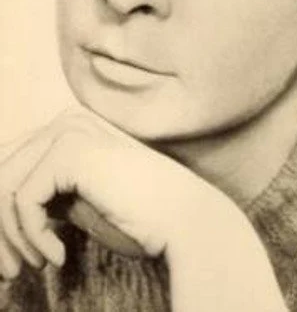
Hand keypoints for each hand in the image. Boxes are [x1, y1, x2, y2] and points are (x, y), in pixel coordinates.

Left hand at [0, 108, 288, 310]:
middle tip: (9, 271)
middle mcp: (66, 120)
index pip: (9, 164)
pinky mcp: (72, 151)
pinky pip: (23, 199)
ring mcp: (69, 130)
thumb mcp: (77, 202)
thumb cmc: (138, 216)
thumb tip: (0, 212)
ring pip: (3, 186)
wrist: (183, 219)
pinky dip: (32, 237)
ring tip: (31, 266)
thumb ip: (45, 194)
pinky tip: (57, 256)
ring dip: (10, 237)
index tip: (10, 258)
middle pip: (1, 172)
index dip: (1, 215)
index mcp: (69, 127)